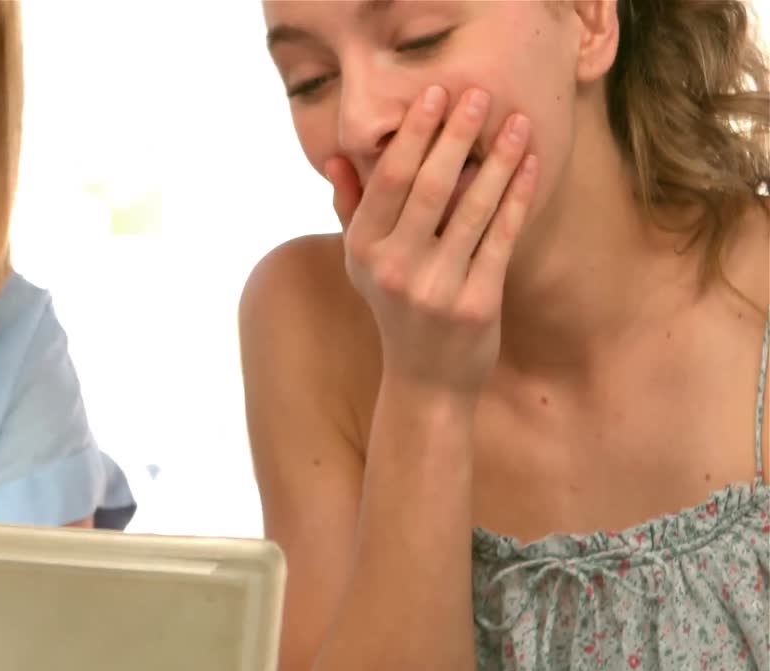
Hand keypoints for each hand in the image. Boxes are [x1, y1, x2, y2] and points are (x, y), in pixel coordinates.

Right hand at [328, 85, 537, 396]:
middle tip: (478, 95)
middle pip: (429, 186)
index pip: (388, 179)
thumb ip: (350, 208)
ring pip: (472, 209)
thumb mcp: (363, 262)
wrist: (426, 379)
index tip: (435, 94)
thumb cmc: (395, 307)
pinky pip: (500, 239)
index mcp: (363, 250)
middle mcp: (394, 268)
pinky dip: (517, 199)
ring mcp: (435, 288)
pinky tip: (531, 167)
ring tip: (518, 123)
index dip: (413, 134)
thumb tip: (336, 157)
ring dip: (499, 161)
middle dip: (456, 135)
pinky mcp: (476, 304)